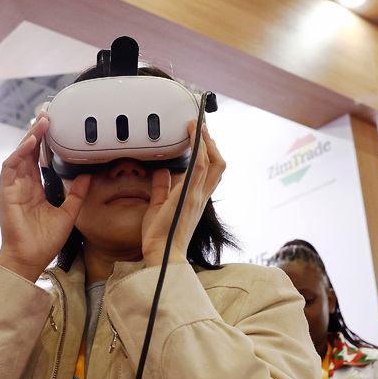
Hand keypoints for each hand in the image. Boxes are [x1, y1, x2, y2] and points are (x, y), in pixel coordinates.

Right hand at [0, 113, 90, 280]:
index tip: (56, 126)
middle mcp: (23, 185)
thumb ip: (76, 194)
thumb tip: (88, 175)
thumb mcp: (68, 213)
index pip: (40, 159)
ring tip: (42, 123)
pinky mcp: (6, 192)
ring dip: (30, 137)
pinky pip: (10, 167)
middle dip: (38, 133)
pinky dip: (19, 152)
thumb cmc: (44, 241)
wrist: (30, 259)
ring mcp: (13, 187)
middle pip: (29, 152)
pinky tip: (31, 142)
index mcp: (36, 189)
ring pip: (19, 154)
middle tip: (49, 115)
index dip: (46, 142)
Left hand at [142, 120, 224, 266]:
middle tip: (203, 127)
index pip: (211, 173)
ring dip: (205, 139)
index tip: (203, 139)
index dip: (210, 154)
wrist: (162, 254)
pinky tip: (193, 132)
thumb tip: (161, 171)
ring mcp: (196, 195)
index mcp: (196, 199)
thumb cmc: (161, 237)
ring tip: (197, 124)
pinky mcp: (188, 194)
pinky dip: (198, 146)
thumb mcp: (159, 206)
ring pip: (212, 161)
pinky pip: (199, 165)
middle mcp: (201, 196)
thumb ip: (162, 188)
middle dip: (212, 143)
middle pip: (218, 164)